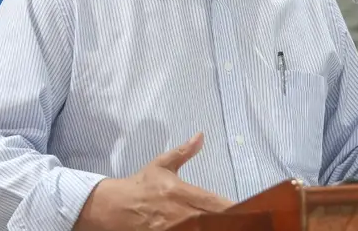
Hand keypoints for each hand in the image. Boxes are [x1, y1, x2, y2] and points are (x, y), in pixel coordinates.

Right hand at [74, 132, 233, 230]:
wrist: (112, 207)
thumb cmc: (140, 186)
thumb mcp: (161, 165)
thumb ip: (183, 152)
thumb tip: (200, 135)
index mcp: (180, 192)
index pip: (213, 202)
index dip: (231, 207)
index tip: (245, 209)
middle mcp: (179, 213)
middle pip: (212, 220)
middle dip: (227, 220)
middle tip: (242, 221)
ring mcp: (171, 229)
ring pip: (201, 230)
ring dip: (213, 227)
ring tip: (228, 225)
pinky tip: (206, 230)